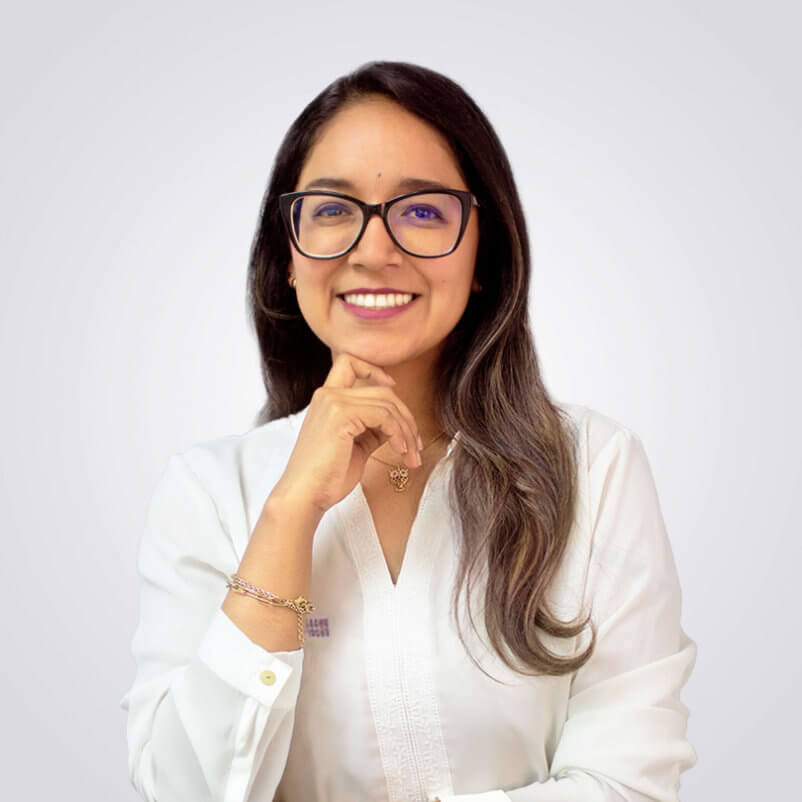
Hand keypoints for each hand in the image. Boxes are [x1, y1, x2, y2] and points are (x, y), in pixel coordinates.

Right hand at [268, 352, 421, 515]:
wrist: (305, 496)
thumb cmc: (327, 477)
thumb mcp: (355, 447)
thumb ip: (372, 430)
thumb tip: (395, 425)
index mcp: (326, 399)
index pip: (349, 363)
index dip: (375, 370)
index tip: (393, 386)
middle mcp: (327, 394)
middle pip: (382, 390)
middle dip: (406, 417)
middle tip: (417, 445)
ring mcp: (333, 402)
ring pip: (387, 403)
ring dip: (407, 431)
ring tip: (412, 456)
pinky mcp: (341, 415)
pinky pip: (384, 416)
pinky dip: (399, 434)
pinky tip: (400, 451)